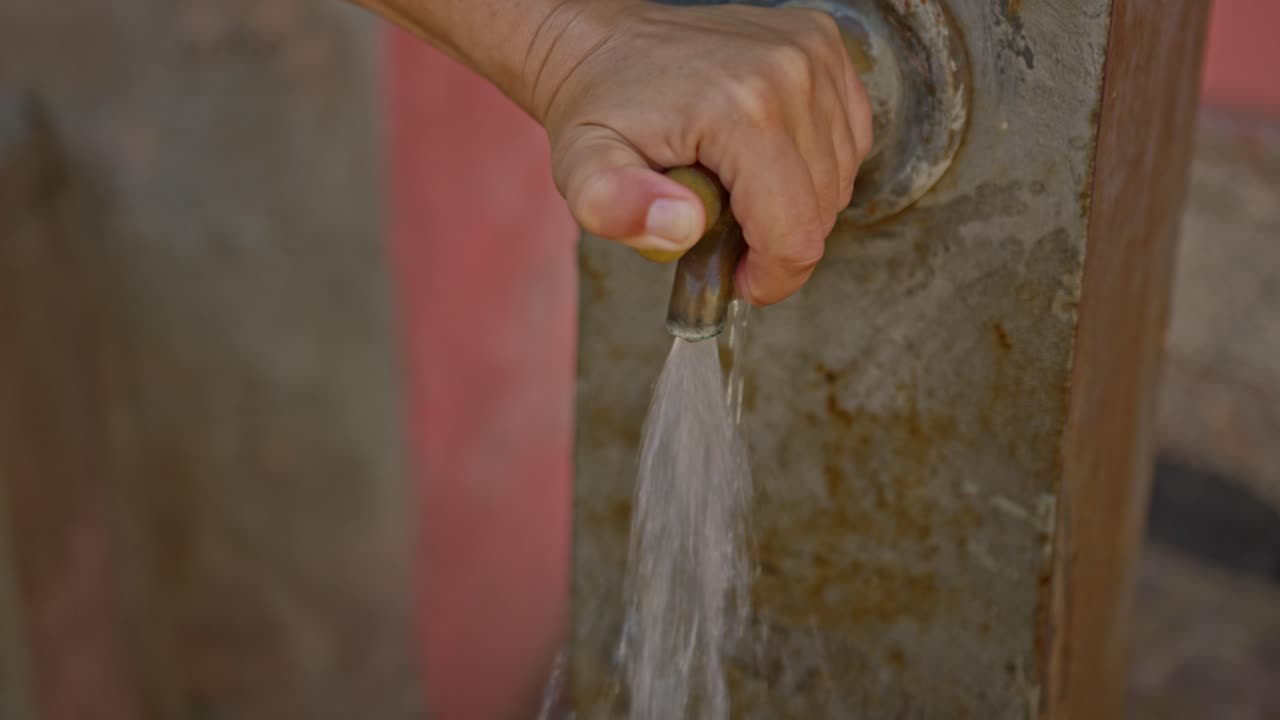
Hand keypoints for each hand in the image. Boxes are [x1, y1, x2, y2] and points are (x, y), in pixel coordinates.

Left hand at [528, 1, 872, 304]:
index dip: (772, 276)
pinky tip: (763, 157)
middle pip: (821, 210)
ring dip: (795, 202)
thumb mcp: (582, 170)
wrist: (601, 43)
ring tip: (736, 187)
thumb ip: (615, 207)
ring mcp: (814, 52)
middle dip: (777, 241)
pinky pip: (849, 137)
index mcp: (742, 108)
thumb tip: (682, 226)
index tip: (739, 280)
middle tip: (722, 228)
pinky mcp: (824, 44)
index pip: (796, 232)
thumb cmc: (598, 111)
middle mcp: (791, 72)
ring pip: (840, 178)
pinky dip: (814, 164)